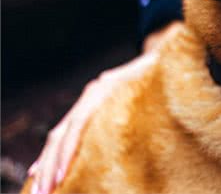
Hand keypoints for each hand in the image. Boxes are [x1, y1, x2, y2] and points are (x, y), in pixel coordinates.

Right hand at [27, 21, 181, 193]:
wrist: (166, 56)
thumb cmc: (168, 75)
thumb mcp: (157, 87)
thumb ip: (150, 107)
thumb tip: (151, 138)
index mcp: (107, 88)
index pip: (78, 124)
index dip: (67, 152)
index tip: (61, 178)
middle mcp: (93, 92)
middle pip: (62, 132)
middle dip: (49, 165)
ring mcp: (89, 98)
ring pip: (59, 133)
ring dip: (46, 163)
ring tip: (38, 189)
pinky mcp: (90, 106)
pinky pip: (65, 132)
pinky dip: (52, 153)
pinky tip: (38, 172)